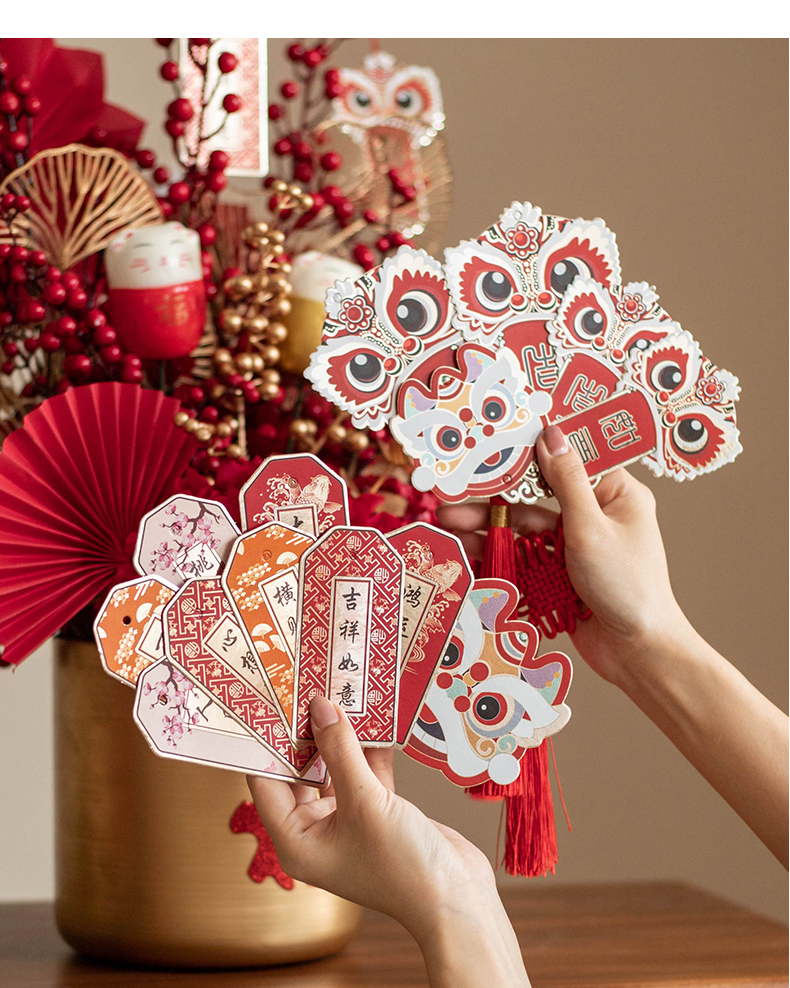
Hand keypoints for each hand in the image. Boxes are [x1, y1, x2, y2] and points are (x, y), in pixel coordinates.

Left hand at [248, 696, 529, 987]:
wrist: (457, 898)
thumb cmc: (402, 865)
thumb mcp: (365, 802)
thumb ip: (340, 751)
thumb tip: (320, 707)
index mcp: (297, 840)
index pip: (265, 783)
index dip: (265, 743)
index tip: (269, 702)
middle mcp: (316, 831)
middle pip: (299, 771)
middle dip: (305, 732)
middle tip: (304, 687)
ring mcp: (348, 821)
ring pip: (334, 767)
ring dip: (339, 735)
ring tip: (338, 691)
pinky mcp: (378, 812)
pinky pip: (364, 771)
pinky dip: (369, 747)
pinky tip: (374, 715)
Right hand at [439, 425, 788, 865]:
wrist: (639, 654)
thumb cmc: (628, 586)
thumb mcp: (591, 527)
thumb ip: (566, 481)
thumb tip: (550, 432)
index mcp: (615, 494)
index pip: (567, 461)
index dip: (526, 453)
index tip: (489, 445)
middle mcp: (596, 516)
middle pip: (536, 500)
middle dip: (493, 502)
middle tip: (452, 499)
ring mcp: (577, 548)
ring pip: (525, 533)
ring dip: (489, 533)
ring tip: (448, 531)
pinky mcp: (562, 577)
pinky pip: (526, 561)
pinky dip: (500, 559)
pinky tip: (468, 557)